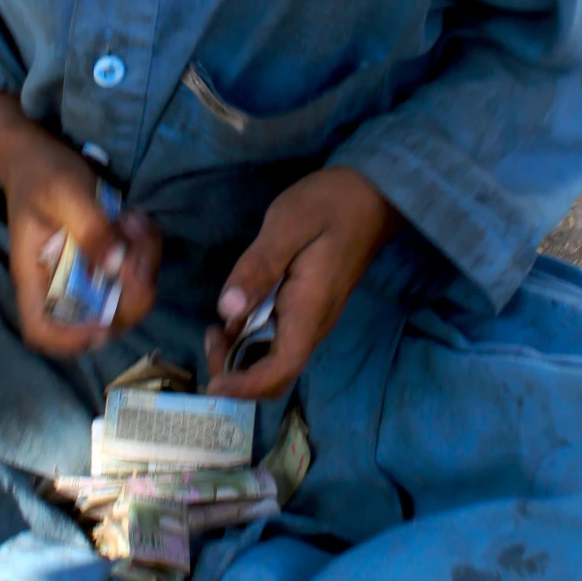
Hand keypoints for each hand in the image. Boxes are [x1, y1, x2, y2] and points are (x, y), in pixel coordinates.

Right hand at [0, 92, 160, 357]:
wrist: (42, 152)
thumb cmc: (41, 173)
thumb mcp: (63, 193)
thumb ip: (90, 228)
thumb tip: (117, 267)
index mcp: (35, 276)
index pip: (42, 331)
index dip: (71, 341)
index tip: (103, 325)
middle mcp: (61, 284)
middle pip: (98, 321)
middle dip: (130, 294)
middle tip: (136, 249)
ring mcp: (87, 273)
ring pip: (126, 295)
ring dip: (143, 263)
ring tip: (132, 220)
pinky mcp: (107, 258)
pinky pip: (136, 269)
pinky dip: (146, 249)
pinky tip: (136, 219)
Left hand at [205, 165, 399, 400]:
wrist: (371, 194)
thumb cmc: (330, 204)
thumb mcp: (287, 226)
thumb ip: (257, 269)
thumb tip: (226, 312)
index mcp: (309, 311)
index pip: (279, 371)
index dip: (244, 386)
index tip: (212, 383)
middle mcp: (314, 325)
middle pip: (275, 374)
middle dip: (236, 372)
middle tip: (210, 335)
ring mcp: (315, 319)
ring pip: (275, 359)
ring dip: (242, 354)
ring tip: (216, 325)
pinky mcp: (310, 308)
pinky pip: (280, 338)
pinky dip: (252, 337)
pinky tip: (238, 313)